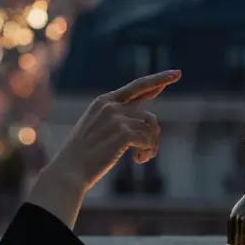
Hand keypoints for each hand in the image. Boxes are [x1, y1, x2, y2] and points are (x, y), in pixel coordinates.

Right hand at [46, 70, 180, 191]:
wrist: (69, 171)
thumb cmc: (83, 154)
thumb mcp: (97, 127)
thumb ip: (119, 118)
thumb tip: (147, 118)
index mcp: (104, 101)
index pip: (137, 86)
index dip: (158, 80)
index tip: (176, 74)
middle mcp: (111, 106)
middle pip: (148, 115)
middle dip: (153, 134)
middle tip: (150, 152)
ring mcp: (116, 118)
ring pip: (150, 128)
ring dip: (150, 146)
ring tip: (142, 158)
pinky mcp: (122, 134)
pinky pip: (148, 140)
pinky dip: (147, 152)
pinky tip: (138, 160)